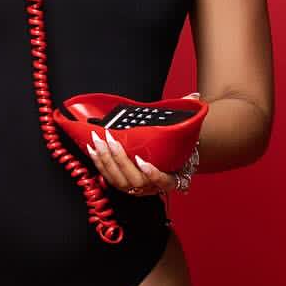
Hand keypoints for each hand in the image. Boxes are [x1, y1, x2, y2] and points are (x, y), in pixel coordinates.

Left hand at [86, 94, 201, 195]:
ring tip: (98, 141)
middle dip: (120, 159)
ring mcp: (136, 188)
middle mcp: (152, 187)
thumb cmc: (175, 149)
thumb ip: (189, 116)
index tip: (142, 161)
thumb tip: (193, 97)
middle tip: (110, 139)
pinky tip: (92, 149)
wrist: (170, 164)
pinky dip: (99, 164)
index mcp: (171, 179)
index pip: (163, 181)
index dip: (152, 174)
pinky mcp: (122, 185)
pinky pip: (108, 178)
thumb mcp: (184, 135)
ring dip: (106, 160)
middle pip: (134, 180)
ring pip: (119, 180)